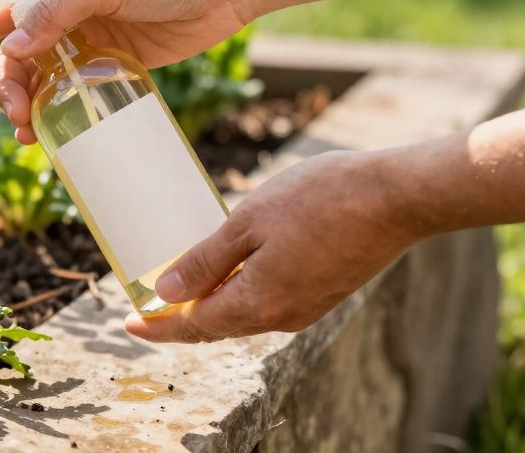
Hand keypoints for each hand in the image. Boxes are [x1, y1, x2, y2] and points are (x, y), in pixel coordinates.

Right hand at [0, 0, 251, 143]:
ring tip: (29, 133)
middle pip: (13, 52)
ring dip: (26, 104)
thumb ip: (58, 12)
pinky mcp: (109, 62)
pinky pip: (71, 90)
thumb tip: (9, 46)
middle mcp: (60, 9)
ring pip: (38, 76)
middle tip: (17, 114)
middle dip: (6, 85)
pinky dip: (55, 111)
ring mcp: (84, 37)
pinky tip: (49, 134)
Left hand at [123, 150, 419, 342]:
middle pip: (217, 325)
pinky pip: (268, 301)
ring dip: (211, 303)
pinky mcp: (324, 291)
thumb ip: (205, 261)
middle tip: (147, 306)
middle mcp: (283, 317)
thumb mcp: (248, 222)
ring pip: (244, 313)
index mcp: (259, 304)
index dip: (157, 327)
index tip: (127, 323)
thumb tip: (166, 292)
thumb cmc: (320, 200)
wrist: (397, 197)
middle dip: (180, 318)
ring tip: (183, 285)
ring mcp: (307, 306)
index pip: (194, 326)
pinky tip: (231, 270)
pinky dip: (240, 292)